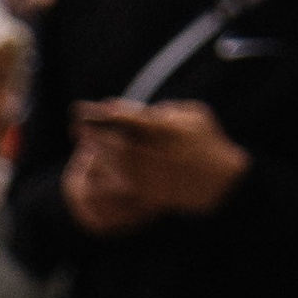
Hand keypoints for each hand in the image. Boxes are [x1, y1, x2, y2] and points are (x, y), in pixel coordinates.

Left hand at [67, 96, 249, 228]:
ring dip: (96, 150)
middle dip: (94, 132)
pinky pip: (120, 180)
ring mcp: (151, 174)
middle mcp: (156, 153)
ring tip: (83, 140)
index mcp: (168, 130)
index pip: (133, 118)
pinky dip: (106, 170)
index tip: (100, 106)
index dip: (112, 112)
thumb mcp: (195, 115)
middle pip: (116, 141)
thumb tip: (144, 113)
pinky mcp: (148, 191)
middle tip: (76, 123)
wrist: (221, 183)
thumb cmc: (209, 142)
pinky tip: (96, 162)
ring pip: (114, 162)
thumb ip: (168, 110)